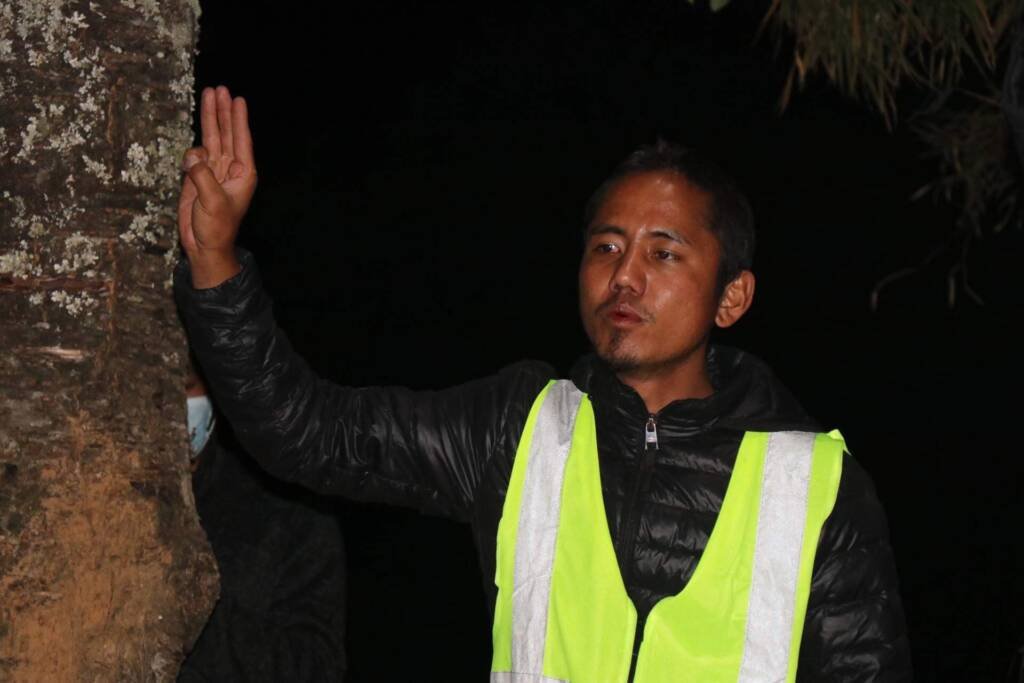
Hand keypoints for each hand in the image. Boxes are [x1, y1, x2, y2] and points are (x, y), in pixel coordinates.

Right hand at [177, 86, 256, 287]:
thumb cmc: (217, 228)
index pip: (241, 140)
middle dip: (223, 111)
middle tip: (220, 88)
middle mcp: (231, 169)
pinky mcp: (198, 177)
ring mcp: (214, 171)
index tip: (237, 99)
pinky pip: (195, 156)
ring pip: (212, 138)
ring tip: (208, 94)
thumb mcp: (212, 202)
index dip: (239, 119)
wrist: (204, 245)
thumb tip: (192, 155)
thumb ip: (202, 176)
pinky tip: (190, 158)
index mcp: (243, 174)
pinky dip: (191, 152)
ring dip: (210, 118)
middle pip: (227, 133)